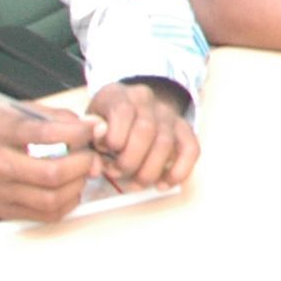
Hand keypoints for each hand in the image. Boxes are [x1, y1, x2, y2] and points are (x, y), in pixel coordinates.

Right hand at [0, 104, 99, 221]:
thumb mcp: (10, 111)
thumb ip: (50, 117)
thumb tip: (88, 126)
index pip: (46, 133)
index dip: (78, 132)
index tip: (94, 129)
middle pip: (52, 173)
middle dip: (84, 164)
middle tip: (92, 155)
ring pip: (51, 199)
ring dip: (77, 186)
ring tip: (81, 172)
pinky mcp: (2, 210)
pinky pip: (44, 214)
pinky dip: (65, 203)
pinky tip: (67, 189)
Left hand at [83, 79, 197, 191]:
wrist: (128, 108)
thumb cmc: (103, 123)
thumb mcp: (89, 122)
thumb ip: (91, 131)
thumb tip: (100, 139)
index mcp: (120, 95)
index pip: (122, 111)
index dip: (114, 137)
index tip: (103, 152)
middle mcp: (147, 101)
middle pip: (146, 130)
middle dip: (130, 160)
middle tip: (117, 173)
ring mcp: (168, 115)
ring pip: (166, 143)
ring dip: (149, 171)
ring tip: (135, 183)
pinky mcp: (184, 130)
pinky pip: (191, 149)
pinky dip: (178, 171)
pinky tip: (163, 184)